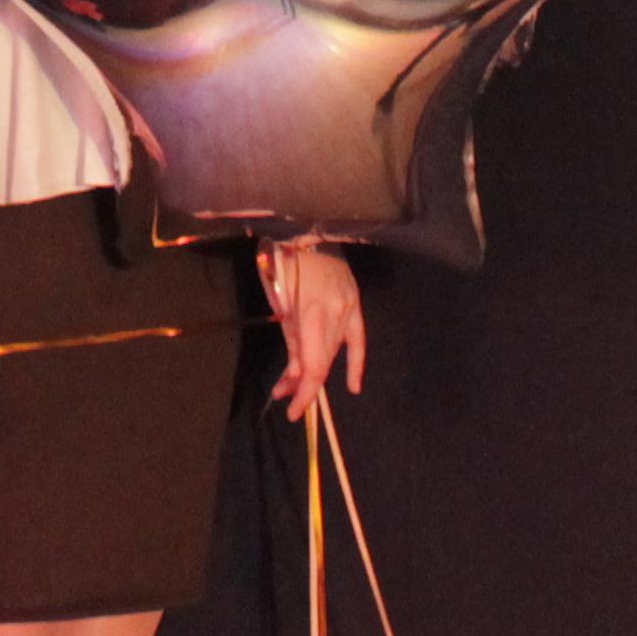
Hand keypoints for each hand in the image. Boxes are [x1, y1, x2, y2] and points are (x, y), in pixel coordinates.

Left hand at [260, 240, 366, 418]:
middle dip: (303, 383)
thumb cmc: (280, 258)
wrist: (304, 224)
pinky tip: (352, 384)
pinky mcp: (355, 299)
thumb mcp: (278, 302)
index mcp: (314, 313)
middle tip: (283, 396)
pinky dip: (355, 361)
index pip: (314, 366)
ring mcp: (349, 306)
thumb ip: (291, 340)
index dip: (304, 393)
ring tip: (295, 386)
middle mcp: (337, 313)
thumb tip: (294, 376)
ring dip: (318, 371)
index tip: (292, 411)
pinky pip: (358, 338)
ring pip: (336, 351)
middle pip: (324, 360)